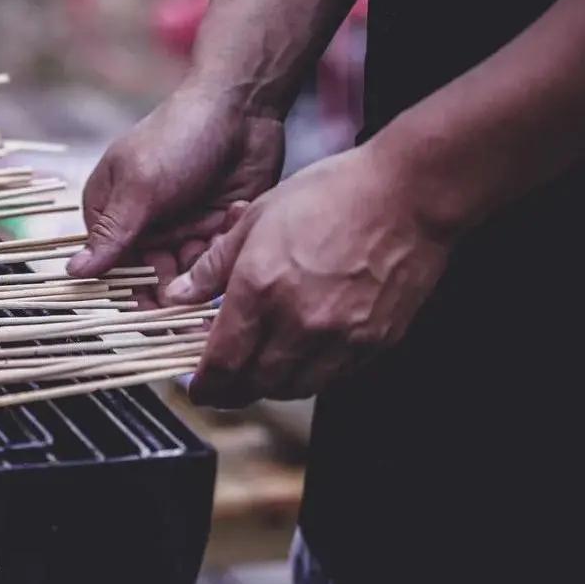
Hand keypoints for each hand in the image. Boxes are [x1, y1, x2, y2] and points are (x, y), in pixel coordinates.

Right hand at [67, 79, 285, 298]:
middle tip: (187, 283)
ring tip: (213, 229)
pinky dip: (224, 246)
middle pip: (148, 276)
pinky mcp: (215, 227)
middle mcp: (142, 223)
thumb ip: (112, 233)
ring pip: (186, 274)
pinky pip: (216, 260)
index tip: (147, 307)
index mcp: (110, 208)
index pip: (108, 265)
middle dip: (170, 281)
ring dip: (201, 262)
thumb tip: (71, 272)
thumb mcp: (141, 186)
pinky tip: (231, 213)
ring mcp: (180, 226)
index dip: (126, 288)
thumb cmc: (179, 137)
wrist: (243, 107)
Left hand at [167, 141, 451, 403]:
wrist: (405, 195)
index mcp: (261, 287)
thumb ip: (213, 265)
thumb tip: (179, 293)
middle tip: (224, 383)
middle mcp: (298, 321)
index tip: (198, 387)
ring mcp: (340, 337)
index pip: (222, 361)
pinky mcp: (374, 343)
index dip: (204, 384)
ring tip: (261, 369)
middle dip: (233, 390)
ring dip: (271, 386)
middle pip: (255, 385)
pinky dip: (311, 374)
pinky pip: (333, 377)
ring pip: (294, 387)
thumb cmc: (334, 193)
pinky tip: (304, 354)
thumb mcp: (258, 217)